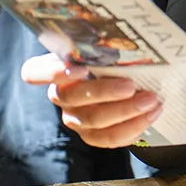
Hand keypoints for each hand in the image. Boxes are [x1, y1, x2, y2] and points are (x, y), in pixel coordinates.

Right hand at [21, 53, 162, 147]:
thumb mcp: (111, 49)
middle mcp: (61, 95)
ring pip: (93, 121)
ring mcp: (75, 117)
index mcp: (57, 69)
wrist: (131, 83)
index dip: (51, 73)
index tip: (78, 68)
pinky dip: (132, 128)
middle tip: (132, 86)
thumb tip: (138, 47)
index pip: (34, 72)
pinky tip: (151, 115)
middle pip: (73, 98)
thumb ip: (112, 48)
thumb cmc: (117, 59)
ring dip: (125, 112)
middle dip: (105, 92)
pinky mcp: (92, 135)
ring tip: (151, 101)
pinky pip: (108, 138)